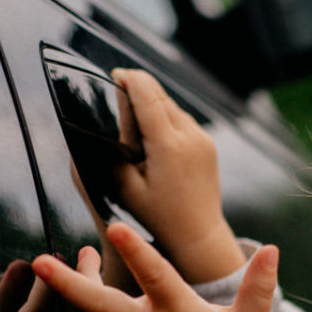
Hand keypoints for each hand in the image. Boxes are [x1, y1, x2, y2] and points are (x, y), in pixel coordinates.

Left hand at [32, 220, 276, 311]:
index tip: (116, 229)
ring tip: (80, 256)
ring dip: (78, 283)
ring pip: (96, 310)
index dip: (136, 254)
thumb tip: (274, 249)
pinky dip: (93, 300)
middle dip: (69, 284)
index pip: (155, 278)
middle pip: (101, 305)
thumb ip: (258, 287)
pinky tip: (90, 278)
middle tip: (40, 263)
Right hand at [112, 69, 244, 282]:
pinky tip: (153, 135)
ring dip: (152, 103)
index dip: (128, 78)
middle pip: (160, 94)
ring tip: (132, 117)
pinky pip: (183, 120)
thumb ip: (113, 152)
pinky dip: (166, 118)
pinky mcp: (208, 145)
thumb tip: (104, 127)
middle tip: (117, 92)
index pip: (147, 93)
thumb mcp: (125, 188)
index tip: (113, 75)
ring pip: (173, 105)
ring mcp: (202, 139)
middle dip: (138, 88)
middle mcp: (189, 136)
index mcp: (168, 144)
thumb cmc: (158, 219)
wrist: (198, 237)